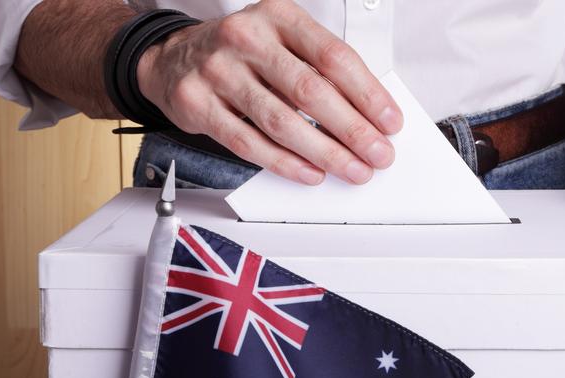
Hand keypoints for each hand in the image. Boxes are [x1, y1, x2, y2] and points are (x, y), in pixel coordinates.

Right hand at [137, 0, 402, 184]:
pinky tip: (310, 173)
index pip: (334, 57)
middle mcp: (247, 38)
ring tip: (351, 169)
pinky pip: (249, 142)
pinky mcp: (199, 105)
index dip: (368, 94)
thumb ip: (317, 70)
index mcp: (278, 17)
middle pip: (311, 91)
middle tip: (377, 154)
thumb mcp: (281, 42)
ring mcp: (219, 71)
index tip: (389, 122)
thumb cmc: (241, 53)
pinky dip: (285, 163)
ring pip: (282, 121)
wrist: (174, 58)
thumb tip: (365, 115)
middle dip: (352, 130)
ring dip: (324, 153)